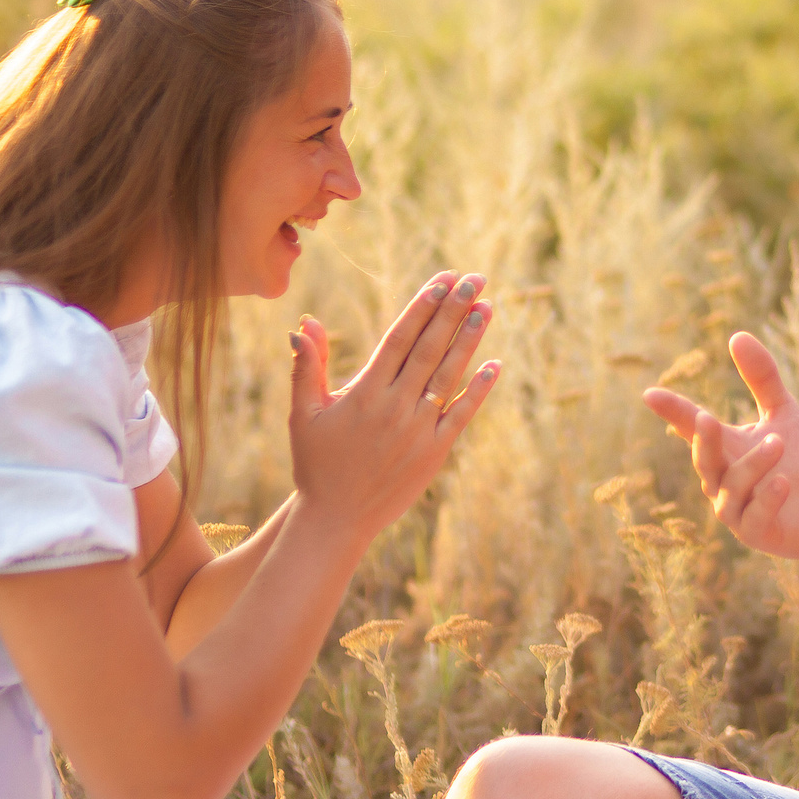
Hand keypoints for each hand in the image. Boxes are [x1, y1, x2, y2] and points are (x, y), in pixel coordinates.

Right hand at [288, 272, 498, 545]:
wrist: (336, 519)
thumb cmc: (316, 463)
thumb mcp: (304, 413)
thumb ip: (308, 367)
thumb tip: (304, 324)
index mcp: (365, 392)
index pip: (400, 339)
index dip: (423, 307)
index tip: (443, 280)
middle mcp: (395, 407)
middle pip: (430, 348)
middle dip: (454, 310)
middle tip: (475, 279)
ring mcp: (418, 431)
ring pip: (449, 376)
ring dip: (470, 339)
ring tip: (487, 307)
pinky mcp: (434, 454)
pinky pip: (461, 416)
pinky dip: (478, 390)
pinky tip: (494, 365)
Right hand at [643, 332, 798, 563]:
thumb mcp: (784, 414)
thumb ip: (762, 378)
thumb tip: (737, 335)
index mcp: (723, 449)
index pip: (691, 427)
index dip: (672, 411)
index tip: (651, 393)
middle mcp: (720, 481)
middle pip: (704, 460)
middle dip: (704, 441)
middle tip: (707, 418)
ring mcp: (735, 511)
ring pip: (732, 487)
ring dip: (754, 465)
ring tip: (779, 445)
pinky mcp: (757, 534)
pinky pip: (756, 517)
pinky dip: (768, 499)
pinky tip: (783, 482)